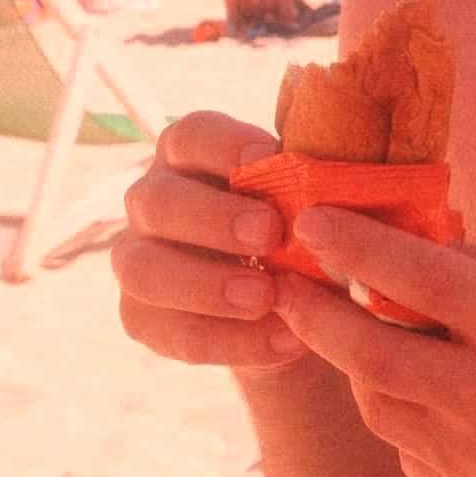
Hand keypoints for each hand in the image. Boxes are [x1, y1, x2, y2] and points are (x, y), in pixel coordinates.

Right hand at [112, 110, 303, 371]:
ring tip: (265, 297)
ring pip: (143, 269)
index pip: (190, 136)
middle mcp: (153, 201)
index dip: (223, 145)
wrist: (288, 303)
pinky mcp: (142, 316)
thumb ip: (307, 190)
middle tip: (269, 235)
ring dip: (205, 285)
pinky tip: (281, 340)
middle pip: (157, 201)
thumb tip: (338, 183)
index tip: (269, 158)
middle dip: (213, 218)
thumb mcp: (307, 203)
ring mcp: (137, 258)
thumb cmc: (301, 230)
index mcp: (189, 157)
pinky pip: (170, 332)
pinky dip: (229, 341)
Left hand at [272, 207, 475, 476]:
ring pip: (378, 406)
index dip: (358, 248)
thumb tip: (397, 245)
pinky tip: (441, 408)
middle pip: (372, 353)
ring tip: (377, 341)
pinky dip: (409, 420)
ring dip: (363, 367)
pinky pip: (406, 453)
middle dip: (314, 314)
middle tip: (282, 288)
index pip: (424, 279)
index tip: (312, 221)